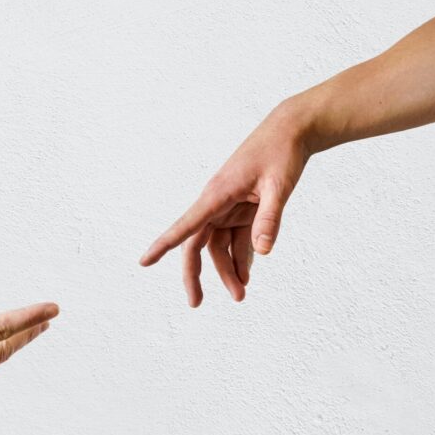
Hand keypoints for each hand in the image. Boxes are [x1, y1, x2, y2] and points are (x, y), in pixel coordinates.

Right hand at [139, 101, 313, 305]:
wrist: (291, 131)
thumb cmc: (281, 153)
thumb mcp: (279, 186)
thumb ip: (270, 219)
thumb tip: (263, 253)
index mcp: (217, 194)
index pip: (186, 225)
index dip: (164, 244)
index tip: (144, 261)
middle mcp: (217, 203)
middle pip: (197, 244)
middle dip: (197, 275)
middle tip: (196, 304)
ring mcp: (229, 206)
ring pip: (219, 246)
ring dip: (228, 270)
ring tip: (240, 295)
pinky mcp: (243, 208)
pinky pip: (236, 238)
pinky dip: (242, 257)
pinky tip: (248, 274)